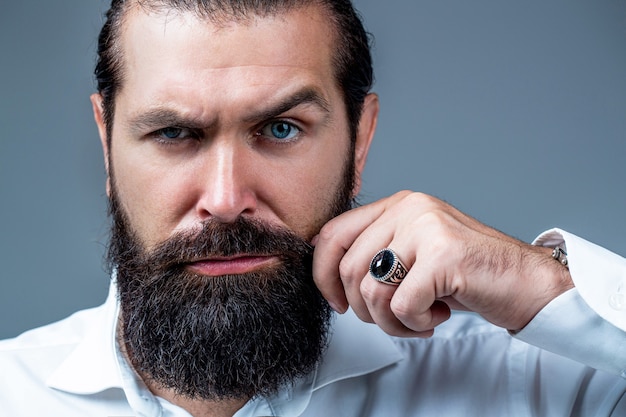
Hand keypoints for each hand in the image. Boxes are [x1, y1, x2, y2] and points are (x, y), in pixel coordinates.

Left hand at [312, 191, 572, 336]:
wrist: (529, 284)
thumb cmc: (469, 276)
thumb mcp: (414, 257)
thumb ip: (375, 255)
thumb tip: (327, 274)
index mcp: (397, 205)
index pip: (332, 234)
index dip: (324, 275)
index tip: (339, 303)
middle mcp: (409, 208)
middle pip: (349, 269)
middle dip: (365, 309)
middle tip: (395, 318)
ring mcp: (427, 227)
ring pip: (372, 290)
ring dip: (391, 322)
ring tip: (420, 319)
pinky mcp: (443, 254)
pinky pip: (401, 305)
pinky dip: (414, 324)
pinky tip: (437, 316)